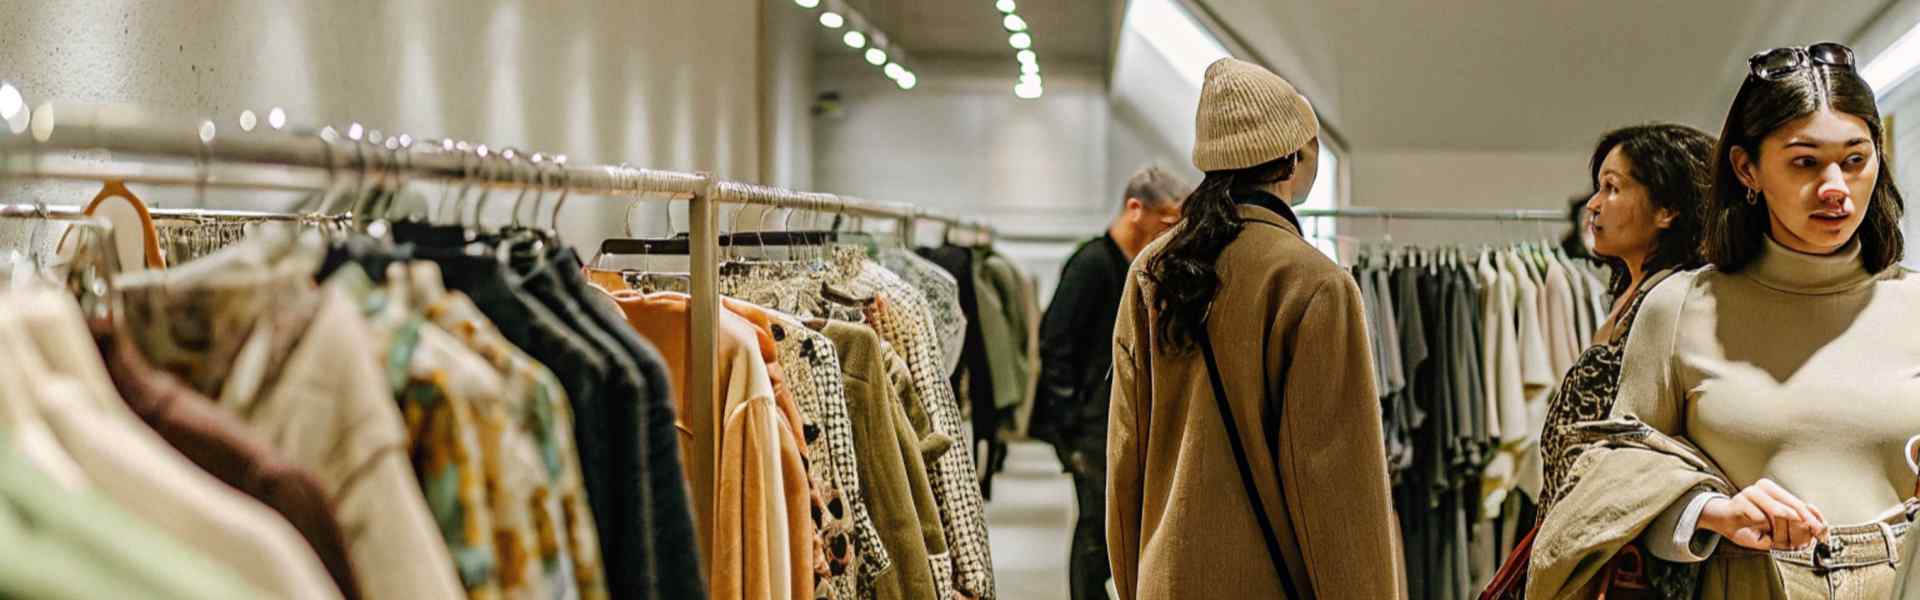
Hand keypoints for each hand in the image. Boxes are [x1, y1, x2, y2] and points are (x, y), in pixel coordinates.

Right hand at [1698, 479, 1828, 550]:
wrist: (1720, 521)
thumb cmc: (1749, 524)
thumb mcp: (1774, 526)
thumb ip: (1794, 523)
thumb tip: (1819, 525)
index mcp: (1773, 490)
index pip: (1798, 503)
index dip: (1812, 518)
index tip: (1821, 533)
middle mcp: (1763, 487)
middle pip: (1792, 508)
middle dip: (1800, 527)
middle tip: (1803, 541)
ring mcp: (1750, 492)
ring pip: (1777, 512)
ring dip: (1778, 530)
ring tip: (1772, 536)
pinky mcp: (1739, 502)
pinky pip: (1759, 518)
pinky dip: (1761, 528)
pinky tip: (1755, 530)